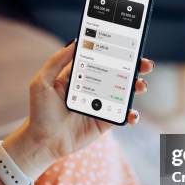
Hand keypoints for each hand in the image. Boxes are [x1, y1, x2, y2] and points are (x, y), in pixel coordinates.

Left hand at [4, 42, 153, 177]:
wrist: (42, 142)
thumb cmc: (40, 112)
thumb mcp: (42, 82)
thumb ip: (57, 61)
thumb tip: (76, 41)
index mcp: (80, 75)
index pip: (102, 58)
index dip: (116, 51)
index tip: (129, 44)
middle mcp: (93, 88)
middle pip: (119, 73)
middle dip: (135, 67)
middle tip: (145, 64)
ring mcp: (101, 105)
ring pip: (125, 92)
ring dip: (137, 87)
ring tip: (141, 86)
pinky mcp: (104, 121)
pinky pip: (122, 116)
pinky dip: (131, 114)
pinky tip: (132, 113)